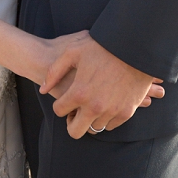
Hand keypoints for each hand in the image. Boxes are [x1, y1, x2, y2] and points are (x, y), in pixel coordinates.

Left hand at [39, 34, 162, 138]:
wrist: (134, 48)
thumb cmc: (102, 46)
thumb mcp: (73, 51)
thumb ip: (55, 71)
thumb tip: (43, 89)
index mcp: (79, 93)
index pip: (59, 111)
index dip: (59, 105)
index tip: (65, 100)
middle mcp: (94, 107)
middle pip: (74, 131)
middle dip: (71, 122)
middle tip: (75, 110)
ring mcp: (111, 112)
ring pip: (93, 129)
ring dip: (89, 119)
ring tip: (91, 105)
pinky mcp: (126, 113)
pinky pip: (110, 126)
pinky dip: (106, 118)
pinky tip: (105, 104)